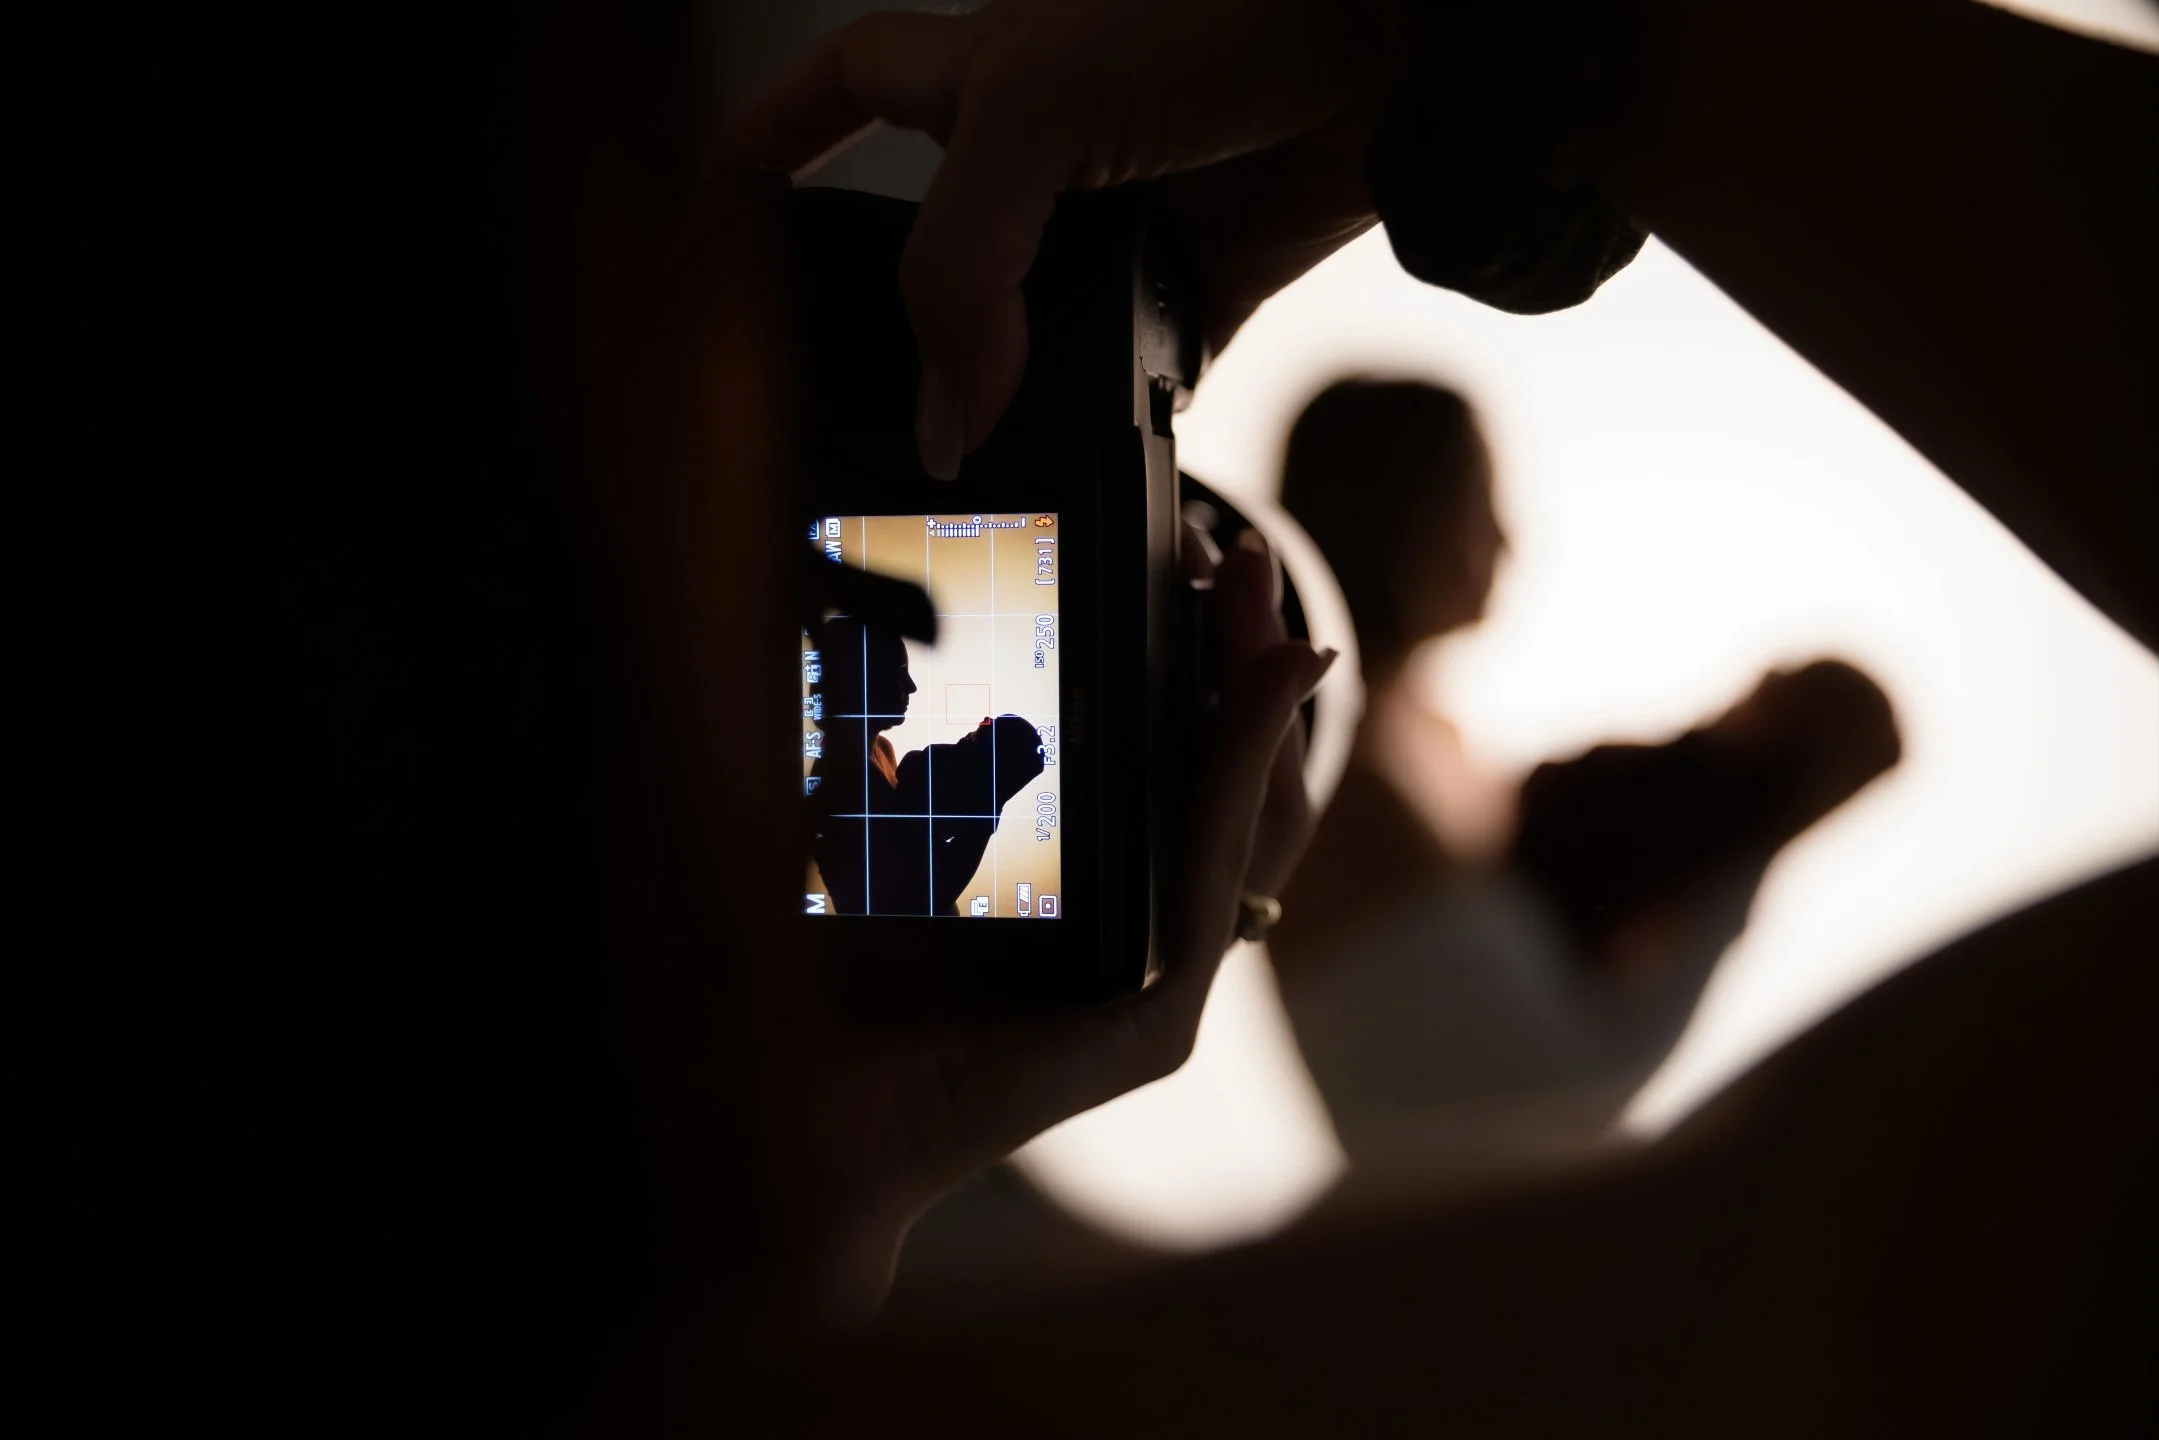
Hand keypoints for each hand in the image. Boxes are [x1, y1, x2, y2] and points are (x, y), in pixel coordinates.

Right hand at [718, 0, 1411, 477]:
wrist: (1412, 37)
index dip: (767, 144)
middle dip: (893, 319)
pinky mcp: (1213, 274)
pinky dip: (1125, 409)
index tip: (707, 206)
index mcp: (977, 65)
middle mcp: (1046, 141)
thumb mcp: (1036, 114)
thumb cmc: (1222, 10)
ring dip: (1011, 382)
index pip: (839, 96)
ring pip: (1037, 321)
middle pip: (933, 244)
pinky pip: (1147, 365)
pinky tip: (1097, 450)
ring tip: (979, 451)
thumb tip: (945, 415)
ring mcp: (1129, 212)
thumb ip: (961, 268)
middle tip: (851, 400)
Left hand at [748, 531, 1333, 1337]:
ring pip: (1238, 822)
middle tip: (1229, 558)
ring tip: (1262, 605)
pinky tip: (1259, 686)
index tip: (1190, 563)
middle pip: (1219, 785)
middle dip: (1233, 662)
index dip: (1193, 668)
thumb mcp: (895, 825)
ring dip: (1255, 703)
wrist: (792, 1125)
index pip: (1168, 771)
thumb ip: (940, 753)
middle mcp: (1132, 945)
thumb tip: (933, 622)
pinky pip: (1210, 875)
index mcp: (1088, 905)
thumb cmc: (823, 978)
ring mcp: (1160, 992)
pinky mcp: (1162, 1026)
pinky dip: (1239, 772)